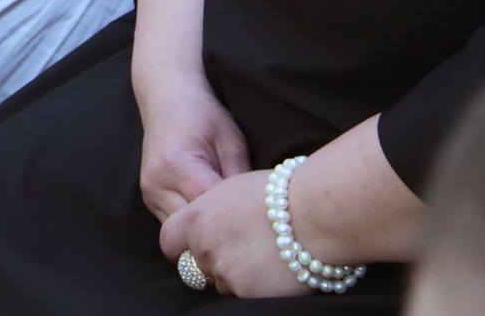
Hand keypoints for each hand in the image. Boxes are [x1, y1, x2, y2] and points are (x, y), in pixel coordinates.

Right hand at [138, 78, 249, 223]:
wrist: (167, 98)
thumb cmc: (204, 116)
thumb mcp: (232, 143)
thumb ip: (240, 181)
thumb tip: (254, 215)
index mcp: (177, 165)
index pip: (209, 211)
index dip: (234, 221)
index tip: (256, 223)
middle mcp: (157, 183)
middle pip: (191, 229)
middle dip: (217, 233)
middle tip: (245, 232)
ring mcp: (149, 192)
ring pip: (179, 233)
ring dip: (202, 233)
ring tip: (227, 225)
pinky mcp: (149, 198)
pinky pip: (172, 225)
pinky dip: (192, 226)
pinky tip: (211, 217)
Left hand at [159, 169, 298, 297]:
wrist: (316, 214)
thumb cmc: (280, 194)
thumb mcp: (234, 190)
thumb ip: (213, 210)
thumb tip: (211, 221)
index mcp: (196, 218)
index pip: (169, 240)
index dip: (181, 245)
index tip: (190, 247)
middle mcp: (204, 247)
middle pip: (199, 264)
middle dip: (216, 259)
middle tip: (243, 249)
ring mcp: (225, 272)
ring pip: (223, 282)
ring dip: (238, 275)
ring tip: (266, 256)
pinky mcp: (247, 293)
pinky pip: (245, 295)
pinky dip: (258, 287)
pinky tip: (277, 270)